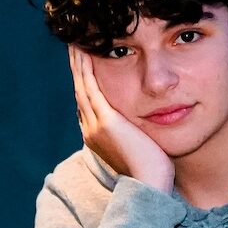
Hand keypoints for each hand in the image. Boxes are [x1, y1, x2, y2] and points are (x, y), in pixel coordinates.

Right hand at [69, 46, 173, 191]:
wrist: (149, 185)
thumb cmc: (153, 170)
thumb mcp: (141, 146)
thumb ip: (137, 132)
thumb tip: (145, 123)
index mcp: (97, 135)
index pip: (88, 101)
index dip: (85, 81)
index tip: (85, 64)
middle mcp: (90, 128)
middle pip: (80, 90)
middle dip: (77, 67)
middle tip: (74, 45)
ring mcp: (95, 124)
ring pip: (82, 85)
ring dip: (78, 62)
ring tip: (76, 42)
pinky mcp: (105, 120)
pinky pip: (90, 86)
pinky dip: (85, 67)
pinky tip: (84, 51)